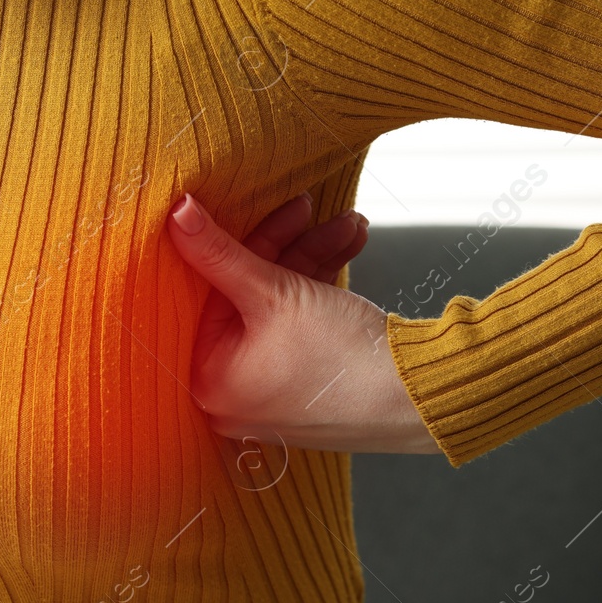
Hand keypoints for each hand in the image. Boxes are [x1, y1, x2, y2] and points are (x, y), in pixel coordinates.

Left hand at [166, 192, 439, 455]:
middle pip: (246, 295)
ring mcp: (272, 390)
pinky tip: (350, 245)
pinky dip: (323, 284)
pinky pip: (303, 322)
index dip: (235, 243)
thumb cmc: (346, 360)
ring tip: (347, 224)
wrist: (424, 396)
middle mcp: (234, 394)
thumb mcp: (275, 294)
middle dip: (286, 244)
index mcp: (210, 381)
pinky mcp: (308, 381)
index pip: (210, 294)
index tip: (255, 206)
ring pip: (281, 302)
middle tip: (306, 207)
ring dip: (313, 255)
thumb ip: (219, 252)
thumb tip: (176, 215)